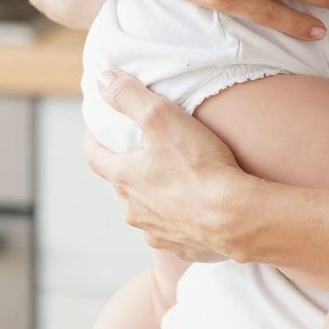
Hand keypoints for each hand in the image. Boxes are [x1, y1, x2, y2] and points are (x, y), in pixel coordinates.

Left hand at [85, 73, 246, 261]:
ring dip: (157, 197)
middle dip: (133, 169)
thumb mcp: (161, 117)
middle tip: (149, 153)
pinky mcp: (183, 247)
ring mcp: (157, 233)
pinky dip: (182, 220)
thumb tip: (102, 80)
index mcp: (124, 179)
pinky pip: (176, 231)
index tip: (98, 130)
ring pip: (149, 211)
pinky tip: (198, 210)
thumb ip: (129, 96)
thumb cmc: (198, 166)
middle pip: (124, 186)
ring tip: (178, 182)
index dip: (93, 141)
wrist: (235, 217)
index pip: (95, 157)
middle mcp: (134, 211)